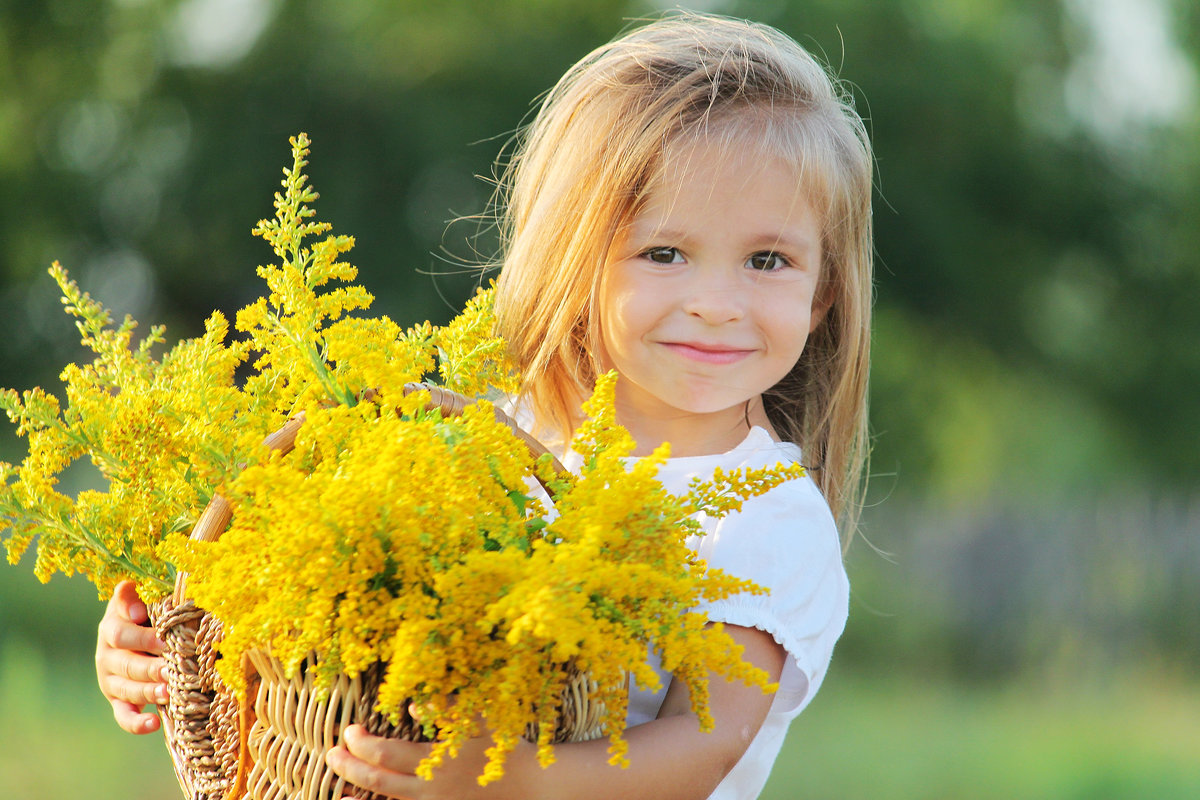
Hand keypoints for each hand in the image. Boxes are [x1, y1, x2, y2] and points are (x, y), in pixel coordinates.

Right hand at [95, 580, 168, 733]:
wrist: (135, 632)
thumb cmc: (148, 611)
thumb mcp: (141, 597)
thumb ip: (136, 595)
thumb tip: (138, 605)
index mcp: (111, 628)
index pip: (121, 633)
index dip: (139, 635)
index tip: (161, 635)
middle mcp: (106, 655)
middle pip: (126, 664)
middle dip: (150, 666)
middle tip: (171, 667)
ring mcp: (110, 680)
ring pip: (126, 689)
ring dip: (148, 691)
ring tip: (169, 691)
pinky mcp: (117, 700)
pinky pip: (123, 715)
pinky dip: (136, 723)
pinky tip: (153, 724)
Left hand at [326, 723, 532, 799]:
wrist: (530, 787)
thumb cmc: (505, 748)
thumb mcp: (479, 720)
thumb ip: (446, 708)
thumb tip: (411, 704)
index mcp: (434, 762)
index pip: (384, 754)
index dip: (360, 743)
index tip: (350, 730)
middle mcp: (428, 789)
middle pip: (377, 781)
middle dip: (349, 767)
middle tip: (331, 753)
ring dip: (359, 791)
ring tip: (339, 788)